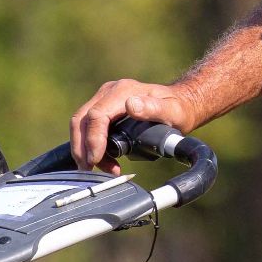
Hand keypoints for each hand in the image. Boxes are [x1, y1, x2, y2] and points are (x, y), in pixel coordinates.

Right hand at [69, 78, 199, 173]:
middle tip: (89, 169)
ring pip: (81, 124)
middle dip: (81, 147)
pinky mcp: (103, 109)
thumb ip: (154, 108)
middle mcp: (109, 92)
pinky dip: (89, 146)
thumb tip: (130, 106)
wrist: (179, 103)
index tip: (95, 160)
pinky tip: (104, 161)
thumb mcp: (172, 111)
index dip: (92, 139)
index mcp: (123, 91)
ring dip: (84, 149)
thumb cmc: (177, 109)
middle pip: (82, 119)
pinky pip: (87, 127)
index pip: (97, 115)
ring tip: (105, 168)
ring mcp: (104, 99)